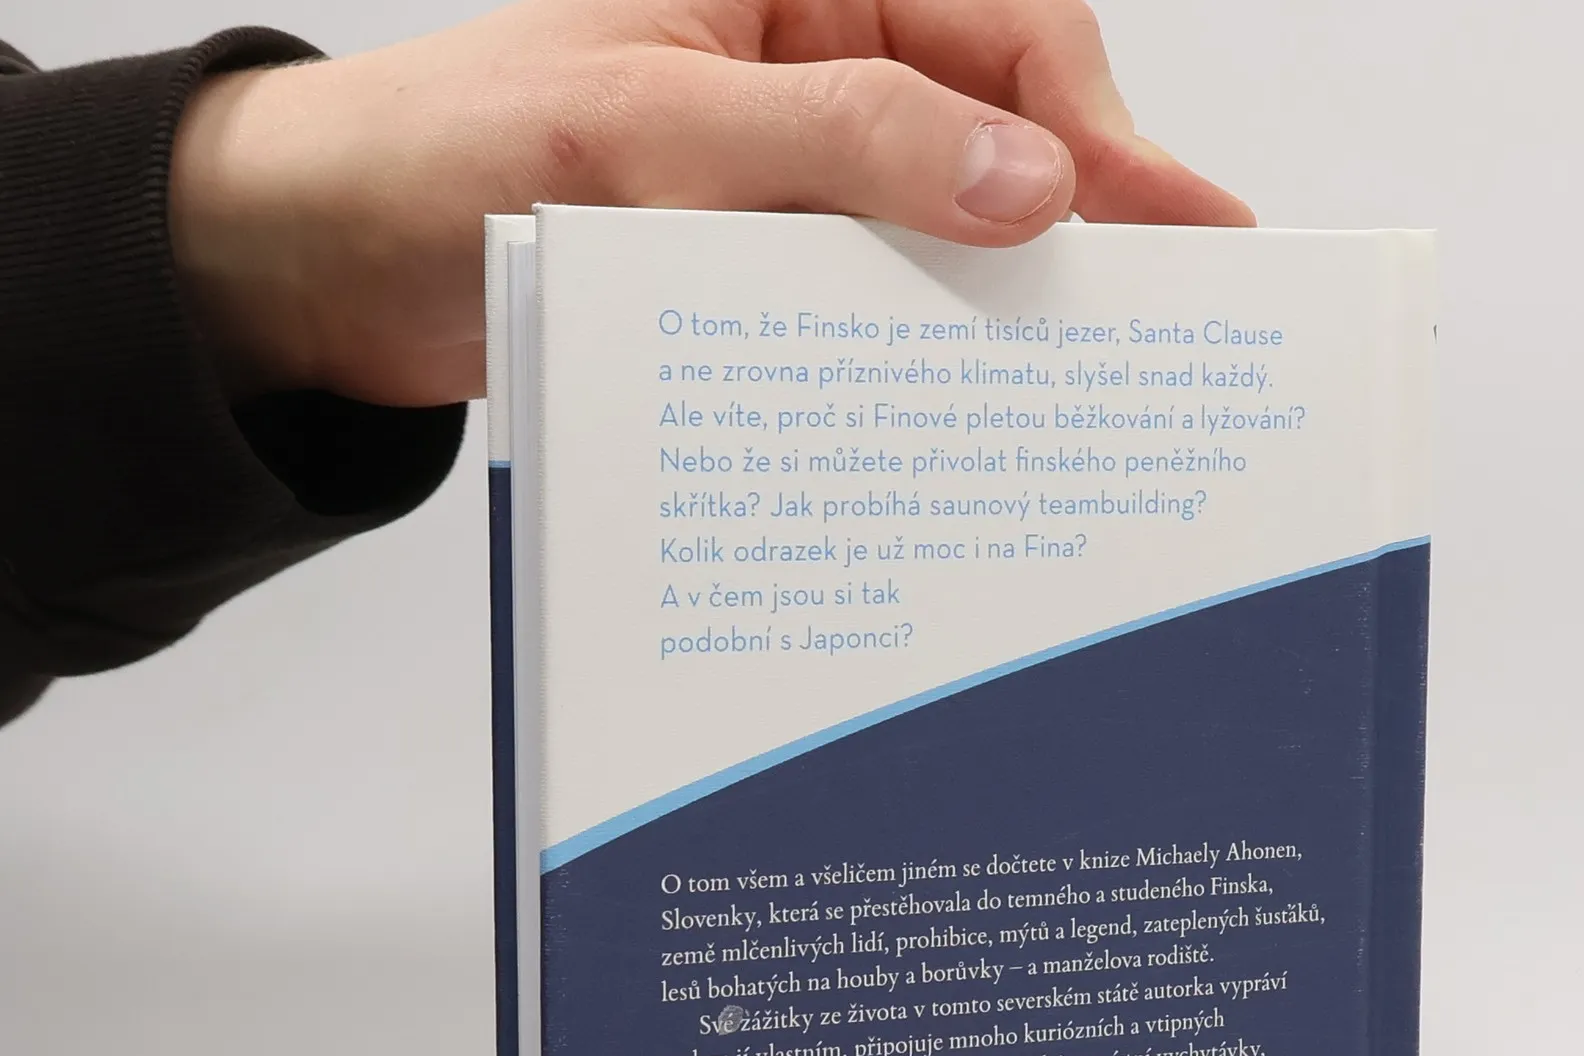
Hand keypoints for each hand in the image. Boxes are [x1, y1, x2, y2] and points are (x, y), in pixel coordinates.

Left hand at [168, 0, 1253, 407]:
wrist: (326, 267)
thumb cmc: (441, 155)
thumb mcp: (645, 132)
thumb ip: (840, 141)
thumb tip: (1027, 180)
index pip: (998, 21)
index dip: (1094, 122)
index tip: (1164, 225)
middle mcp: (806, 54)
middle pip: (998, 120)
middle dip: (1079, 212)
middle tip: (1165, 313)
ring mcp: (789, 163)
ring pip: (947, 218)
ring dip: (1009, 291)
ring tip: (1088, 372)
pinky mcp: (761, 255)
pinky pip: (878, 290)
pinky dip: (925, 342)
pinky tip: (968, 397)